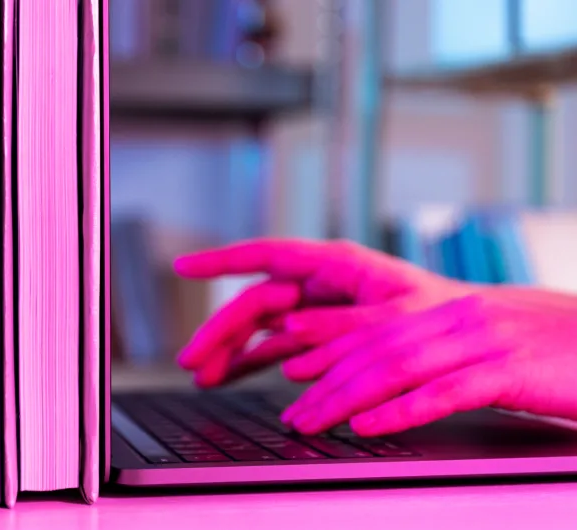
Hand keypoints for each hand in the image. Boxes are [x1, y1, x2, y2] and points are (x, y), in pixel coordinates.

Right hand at [174, 238, 472, 386]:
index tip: (183, 266)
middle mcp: (319, 285)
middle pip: (255, 302)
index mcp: (334, 266)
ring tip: (205, 376)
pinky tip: (232, 376)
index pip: (266, 256)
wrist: (465, 338)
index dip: (221, 261)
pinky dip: (255, 362)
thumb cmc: (441, 315)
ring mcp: (317, 312)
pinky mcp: (320, 337)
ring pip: (260, 328)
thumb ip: (343, 326)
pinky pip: (278, 347)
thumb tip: (290, 331)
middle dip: (220, 330)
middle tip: (192, 359)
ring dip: (231, 350)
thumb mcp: (396, 317)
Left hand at [281, 287, 576, 436]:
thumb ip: (455, 351)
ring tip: (312, 422)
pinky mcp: (513, 371)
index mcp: (455, 309)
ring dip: (346, 398)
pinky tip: (368, 427)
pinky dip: (400, 411)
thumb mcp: (500, 341)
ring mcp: (486, 340)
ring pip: (397, 366)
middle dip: (325, 382)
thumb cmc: (565, 348)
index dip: (329, 350)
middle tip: (292, 411)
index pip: (376, 329)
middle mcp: (461, 317)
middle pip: (375, 348)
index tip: (294, 373)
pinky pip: (444, 392)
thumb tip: (414, 378)